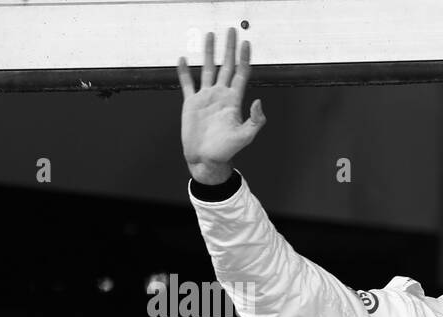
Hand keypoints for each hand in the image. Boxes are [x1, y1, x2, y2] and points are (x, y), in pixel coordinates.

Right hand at [177, 28, 265, 184]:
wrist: (206, 160)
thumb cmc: (226, 151)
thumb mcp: (245, 136)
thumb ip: (255, 120)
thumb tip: (258, 101)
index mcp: (233, 101)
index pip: (241, 74)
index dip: (244, 58)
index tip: (246, 43)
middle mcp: (220, 95)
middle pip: (226, 66)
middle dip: (228, 48)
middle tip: (230, 30)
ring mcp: (206, 98)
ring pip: (207, 69)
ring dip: (208, 53)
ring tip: (209, 35)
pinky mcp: (191, 103)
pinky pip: (187, 83)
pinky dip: (184, 71)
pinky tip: (183, 59)